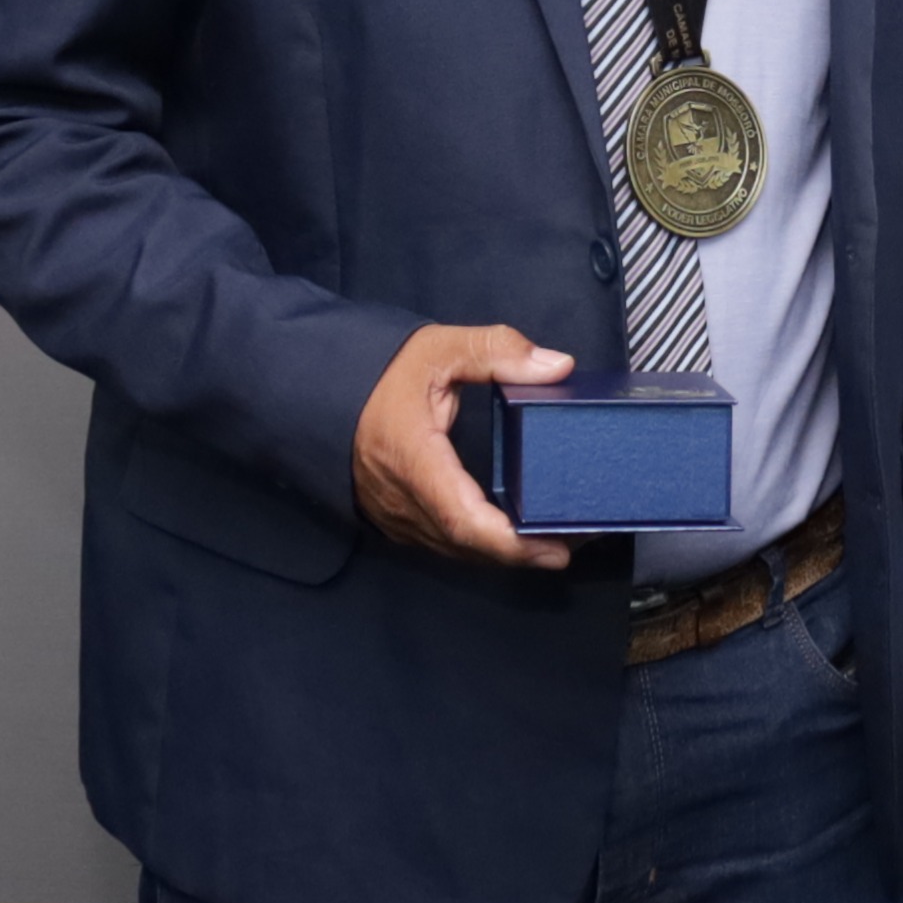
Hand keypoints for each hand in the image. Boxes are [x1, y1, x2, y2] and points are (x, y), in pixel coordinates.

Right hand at [350, 324, 574, 569]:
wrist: (323, 396)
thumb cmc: (380, 375)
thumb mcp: (438, 349)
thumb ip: (497, 352)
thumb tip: (556, 366)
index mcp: (412, 459)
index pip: (461, 517)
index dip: (507, 542)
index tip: (552, 548)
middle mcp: (402, 500)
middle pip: (469, 545)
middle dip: (524, 552)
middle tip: (578, 541)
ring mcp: (398, 517)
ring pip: (459, 551)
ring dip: (507, 554)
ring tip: (560, 539)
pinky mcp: (400, 521)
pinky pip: (447, 545)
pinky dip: (484, 546)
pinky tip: (518, 536)